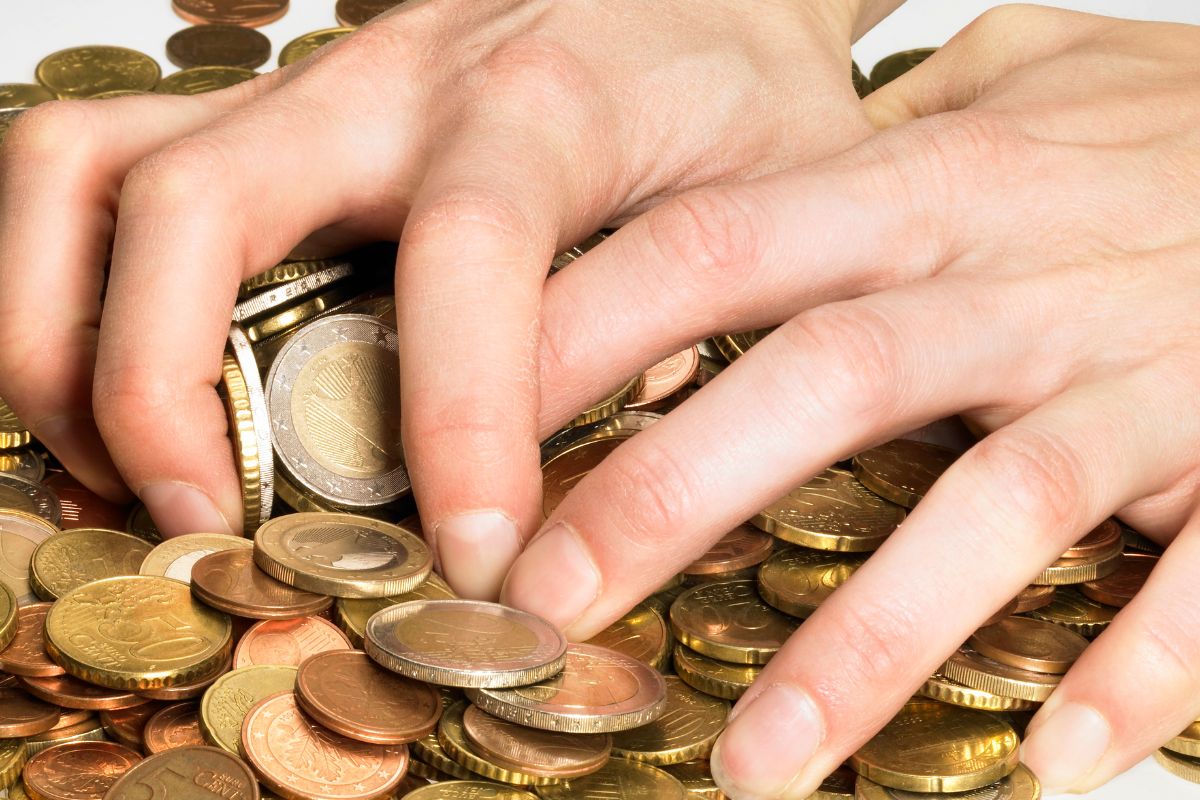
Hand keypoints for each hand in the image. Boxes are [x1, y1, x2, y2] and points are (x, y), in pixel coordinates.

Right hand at [0, 0, 887, 596]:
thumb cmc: (745, 100)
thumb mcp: (775, 210)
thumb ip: (692, 330)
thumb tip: (596, 498)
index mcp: (541, 103)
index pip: (464, 252)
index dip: (456, 421)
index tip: (473, 557)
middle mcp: (395, 84)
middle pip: (196, 200)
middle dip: (156, 384)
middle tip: (195, 523)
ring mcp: (311, 94)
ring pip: (89, 168)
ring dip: (58, 330)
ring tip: (116, 465)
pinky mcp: (274, 120)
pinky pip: (103, 169)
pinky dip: (66, 285)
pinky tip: (126, 386)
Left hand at [499, 6, 1199, 796]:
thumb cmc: (1169, 118)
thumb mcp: (1022, 79)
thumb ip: (888, 132)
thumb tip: (767, 164)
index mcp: (933, 187)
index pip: (716, 245)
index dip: (584, 337)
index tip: (476, 437)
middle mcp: (1017, 276)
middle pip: (813, 382)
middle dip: (667, 500)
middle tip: (547, 613)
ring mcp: (1135, 366)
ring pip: (987, 503)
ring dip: (868, 642)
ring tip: (756, 764)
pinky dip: (1137, 667)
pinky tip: (1055, 764)